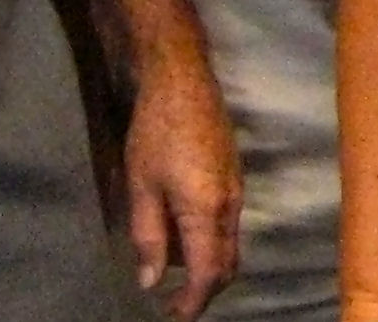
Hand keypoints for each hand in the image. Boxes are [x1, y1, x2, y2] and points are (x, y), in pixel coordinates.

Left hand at [120, 60, 242, 320]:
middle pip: (227, 263)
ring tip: (167, 259)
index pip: (208, 274)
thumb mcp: (140, 186)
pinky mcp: (233, 174)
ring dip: (204, 262)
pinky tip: (178, 226)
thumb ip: (148, 237)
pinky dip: (207, 237)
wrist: (182, 78)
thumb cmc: (155, 131)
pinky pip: (227, 221)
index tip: (173, 316)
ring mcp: (236, 187)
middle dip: (203, 289)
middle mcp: (230, 204)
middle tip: (174, 300)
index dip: (193, 302)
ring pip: (228, 242)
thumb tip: (151, 281)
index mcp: (207, 211)